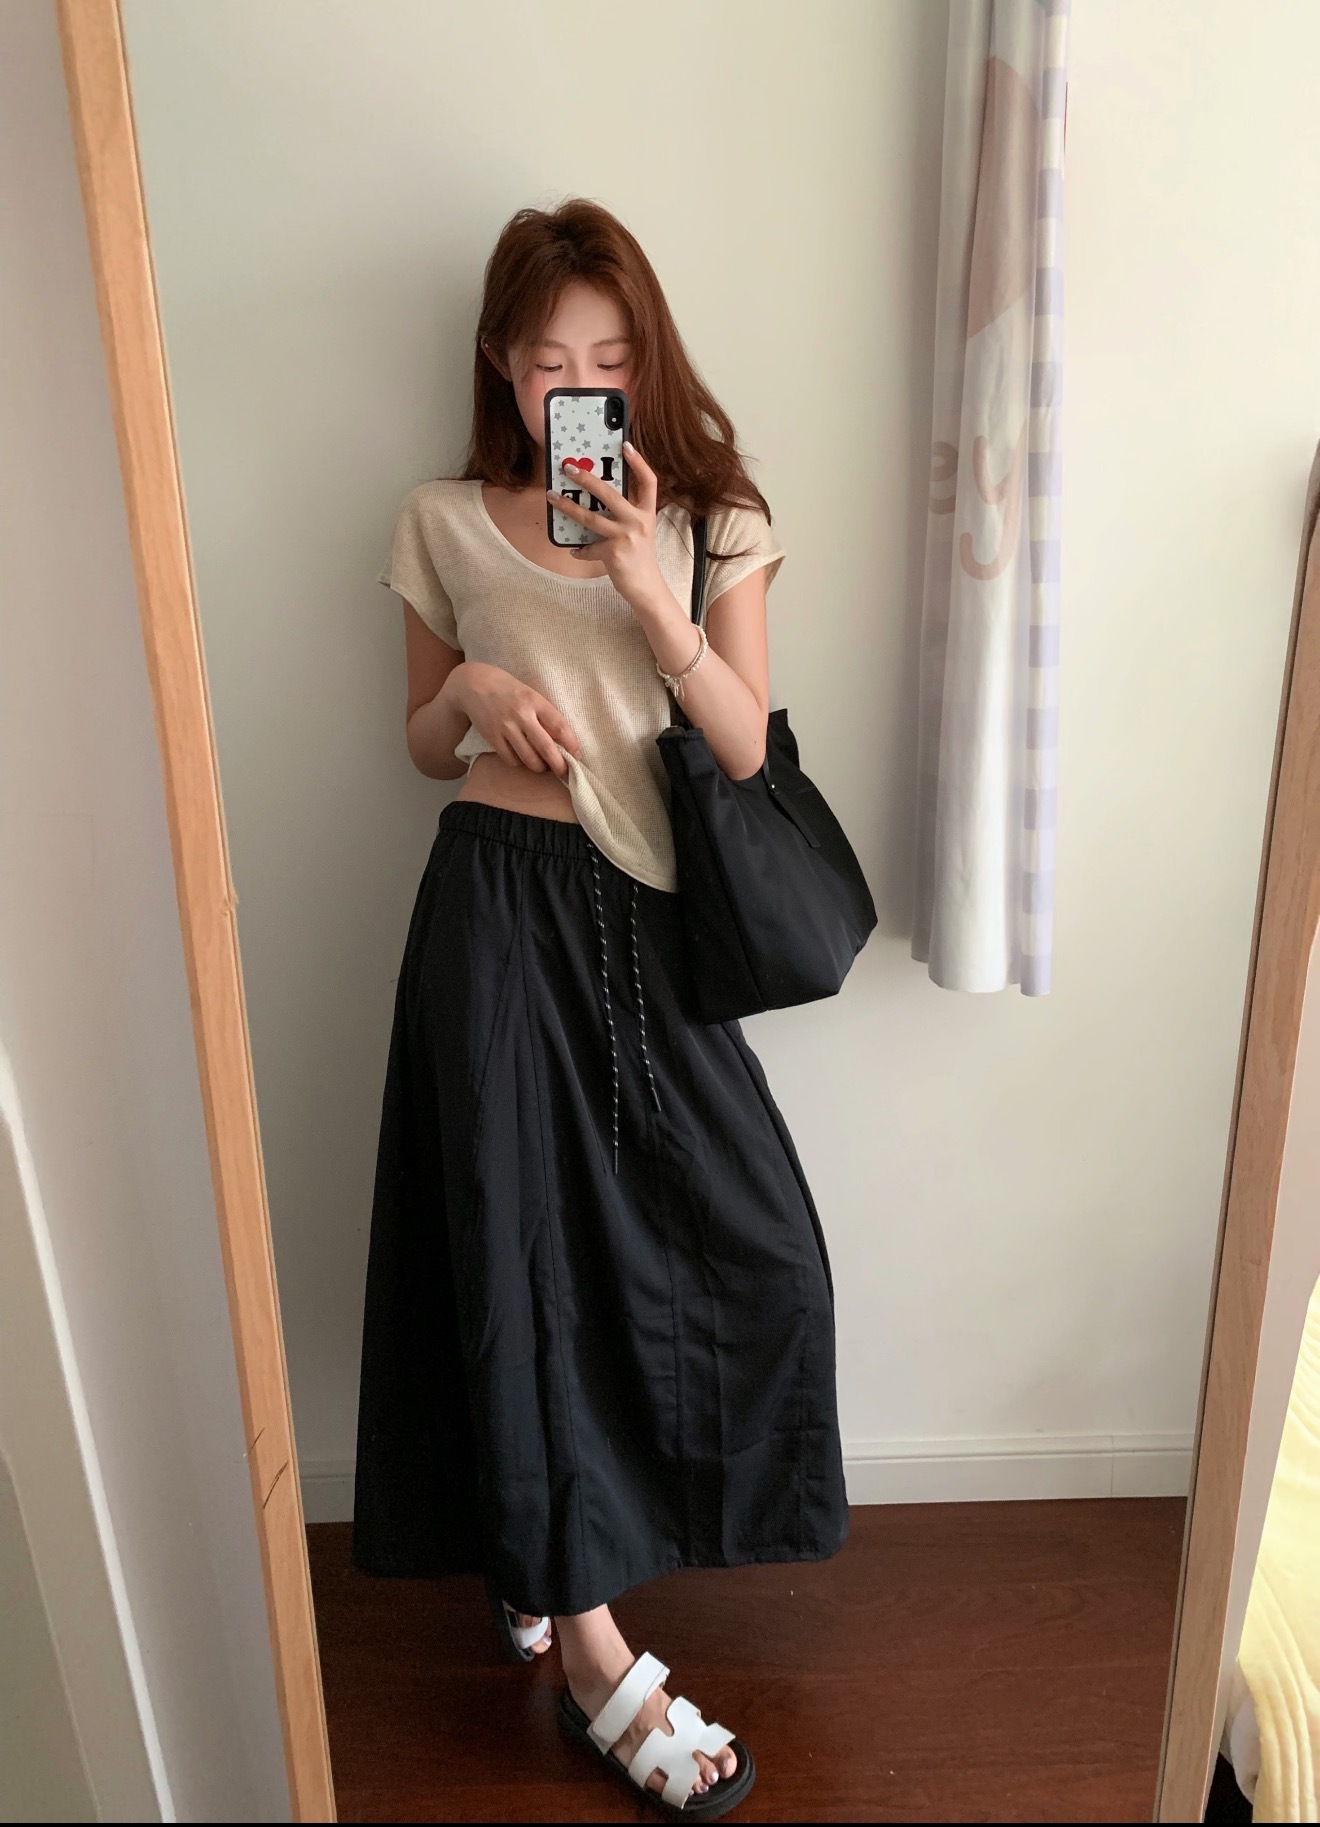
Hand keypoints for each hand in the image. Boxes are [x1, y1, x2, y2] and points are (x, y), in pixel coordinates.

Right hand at [444, 661, 580, 776]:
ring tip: (542, 766)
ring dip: (539, 767)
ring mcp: (505, 727)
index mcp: (535, 701)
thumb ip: (545, 714)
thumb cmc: (509, 690)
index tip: (576, 754)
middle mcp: (521, 714)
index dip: (572, 744)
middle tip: (564, 772)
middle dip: (558, 765)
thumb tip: (562, 740)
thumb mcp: (531, 694)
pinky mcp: (491, 736)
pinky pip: (510, 759)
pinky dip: (518, 763)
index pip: (560, 726)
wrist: (475, 684)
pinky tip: (521, 759)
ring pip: (528, 758)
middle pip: (546, 747)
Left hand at [548, 441, 666, 610]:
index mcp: (647, 513)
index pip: (649, 481)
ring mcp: (625, 536)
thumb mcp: (640, 532)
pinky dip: (580, 550)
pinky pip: (588, 547)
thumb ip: (625, 515)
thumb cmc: (640, 558)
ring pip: (590, 517)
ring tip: (552, 497)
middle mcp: (638, 521)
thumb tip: (596, 502)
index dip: (639, 462)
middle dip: (586, 479)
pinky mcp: (612, 552)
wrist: (647, 588)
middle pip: (610, 493)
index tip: (626, 445)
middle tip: (569, 468)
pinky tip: (575, 550)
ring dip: (568, 507)